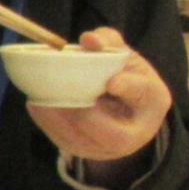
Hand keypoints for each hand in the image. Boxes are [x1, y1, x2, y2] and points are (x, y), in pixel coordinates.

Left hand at [29, 26, 171, 170]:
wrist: (128, 109)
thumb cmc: (127, 76)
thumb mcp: (126, 57)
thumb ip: (109, 43)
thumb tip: (89, 38)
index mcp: (153, 100)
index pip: (141, 94)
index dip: (127, 87)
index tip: (111, 82)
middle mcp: (138, 131)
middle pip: (114, 134)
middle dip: (86, 117)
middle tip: (62, 97)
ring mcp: (113, 148)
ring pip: (86, 142)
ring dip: (60, 121)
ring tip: (39, 100)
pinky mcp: (89, 151)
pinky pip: (68, 143)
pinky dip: (49, 124)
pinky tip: (36, 105)